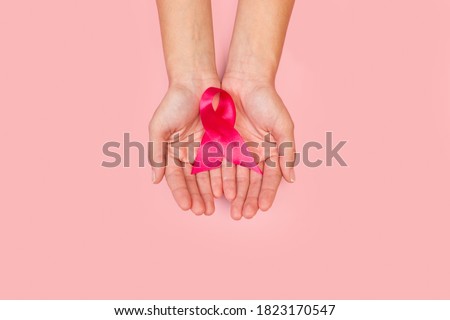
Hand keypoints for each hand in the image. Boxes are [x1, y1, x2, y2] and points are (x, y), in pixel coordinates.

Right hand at [149, 79, 222, 214]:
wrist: (196, 81)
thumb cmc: (174, 102)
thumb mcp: (159, 127)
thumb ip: (157, 153)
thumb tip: (155, 180)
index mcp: (173, 151)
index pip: (176, 177)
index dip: (181, 193)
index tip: (186, 207)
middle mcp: (189, 153)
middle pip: (193, 180)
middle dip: (197, 197)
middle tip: (202, 212)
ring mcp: (205, 148)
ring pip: (208, 175)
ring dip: (210, 192)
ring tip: (214, 207)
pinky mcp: (221, 141)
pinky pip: (223, 162)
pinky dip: (224, 176)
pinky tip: (227, 190)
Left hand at [221, 76, 295, 219]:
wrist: (245, 81)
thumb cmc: (267, 102)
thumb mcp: (282, 126)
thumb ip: (286, 152)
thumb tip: (291, 179)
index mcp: (269, 151)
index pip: (269, 178)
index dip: (266, 193)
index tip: (263, 208)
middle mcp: (252, 154)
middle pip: (250, 182)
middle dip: (247, 199)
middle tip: (243, 215)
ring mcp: (236, 149)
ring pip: (234, 177)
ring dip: (234, 194)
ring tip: (231, 209)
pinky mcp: (219, 143)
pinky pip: (219, 164)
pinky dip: (219, 179)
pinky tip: (218, 192)